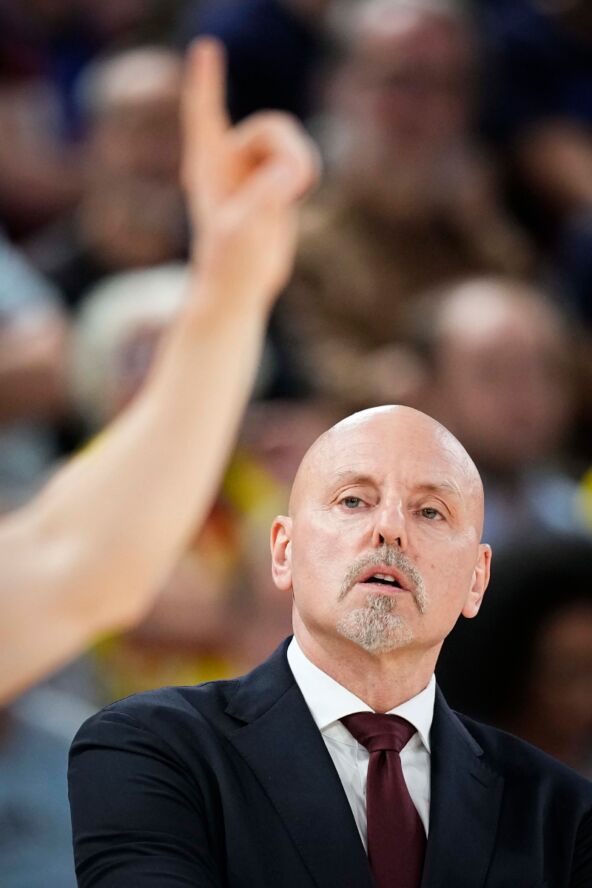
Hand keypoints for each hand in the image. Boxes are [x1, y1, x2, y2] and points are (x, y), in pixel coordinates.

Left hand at [182, 39, 319, 310]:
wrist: (238, 289)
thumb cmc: (229, 262)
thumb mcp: (245, 226)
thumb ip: (267, 194)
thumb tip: (293, 172)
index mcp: (206, 164)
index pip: (205, 112)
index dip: (206, 80)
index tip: (206, 47)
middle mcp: (228, 161)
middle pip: (271, 125)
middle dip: (290, 148)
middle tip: (298, 182)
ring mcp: (252, 172)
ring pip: (288, 141)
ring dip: (300, 162)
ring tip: (296, 192)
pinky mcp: (274, 186)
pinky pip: (297, 159)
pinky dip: (304, 172)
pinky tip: (296, 192)